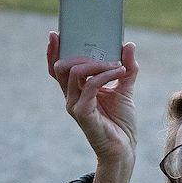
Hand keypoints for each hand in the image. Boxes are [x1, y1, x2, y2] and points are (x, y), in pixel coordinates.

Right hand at [46, 33, 137, 169]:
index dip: (54, 52)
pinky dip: (106, 75)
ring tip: (118, 63)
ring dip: (98, 63)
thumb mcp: (125, 88)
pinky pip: (91, 85)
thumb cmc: (121, 122)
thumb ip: (126, 67)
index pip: (58, 68)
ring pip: (76, 72)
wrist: (124, 148)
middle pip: (62, 67)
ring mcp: (74, 105)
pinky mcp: (83, 113)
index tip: (56, 34)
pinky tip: (120, 72)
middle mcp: (71, 97)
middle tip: (101, 47)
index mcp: (76, 91)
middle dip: (78, 52)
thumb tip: (128, 44)